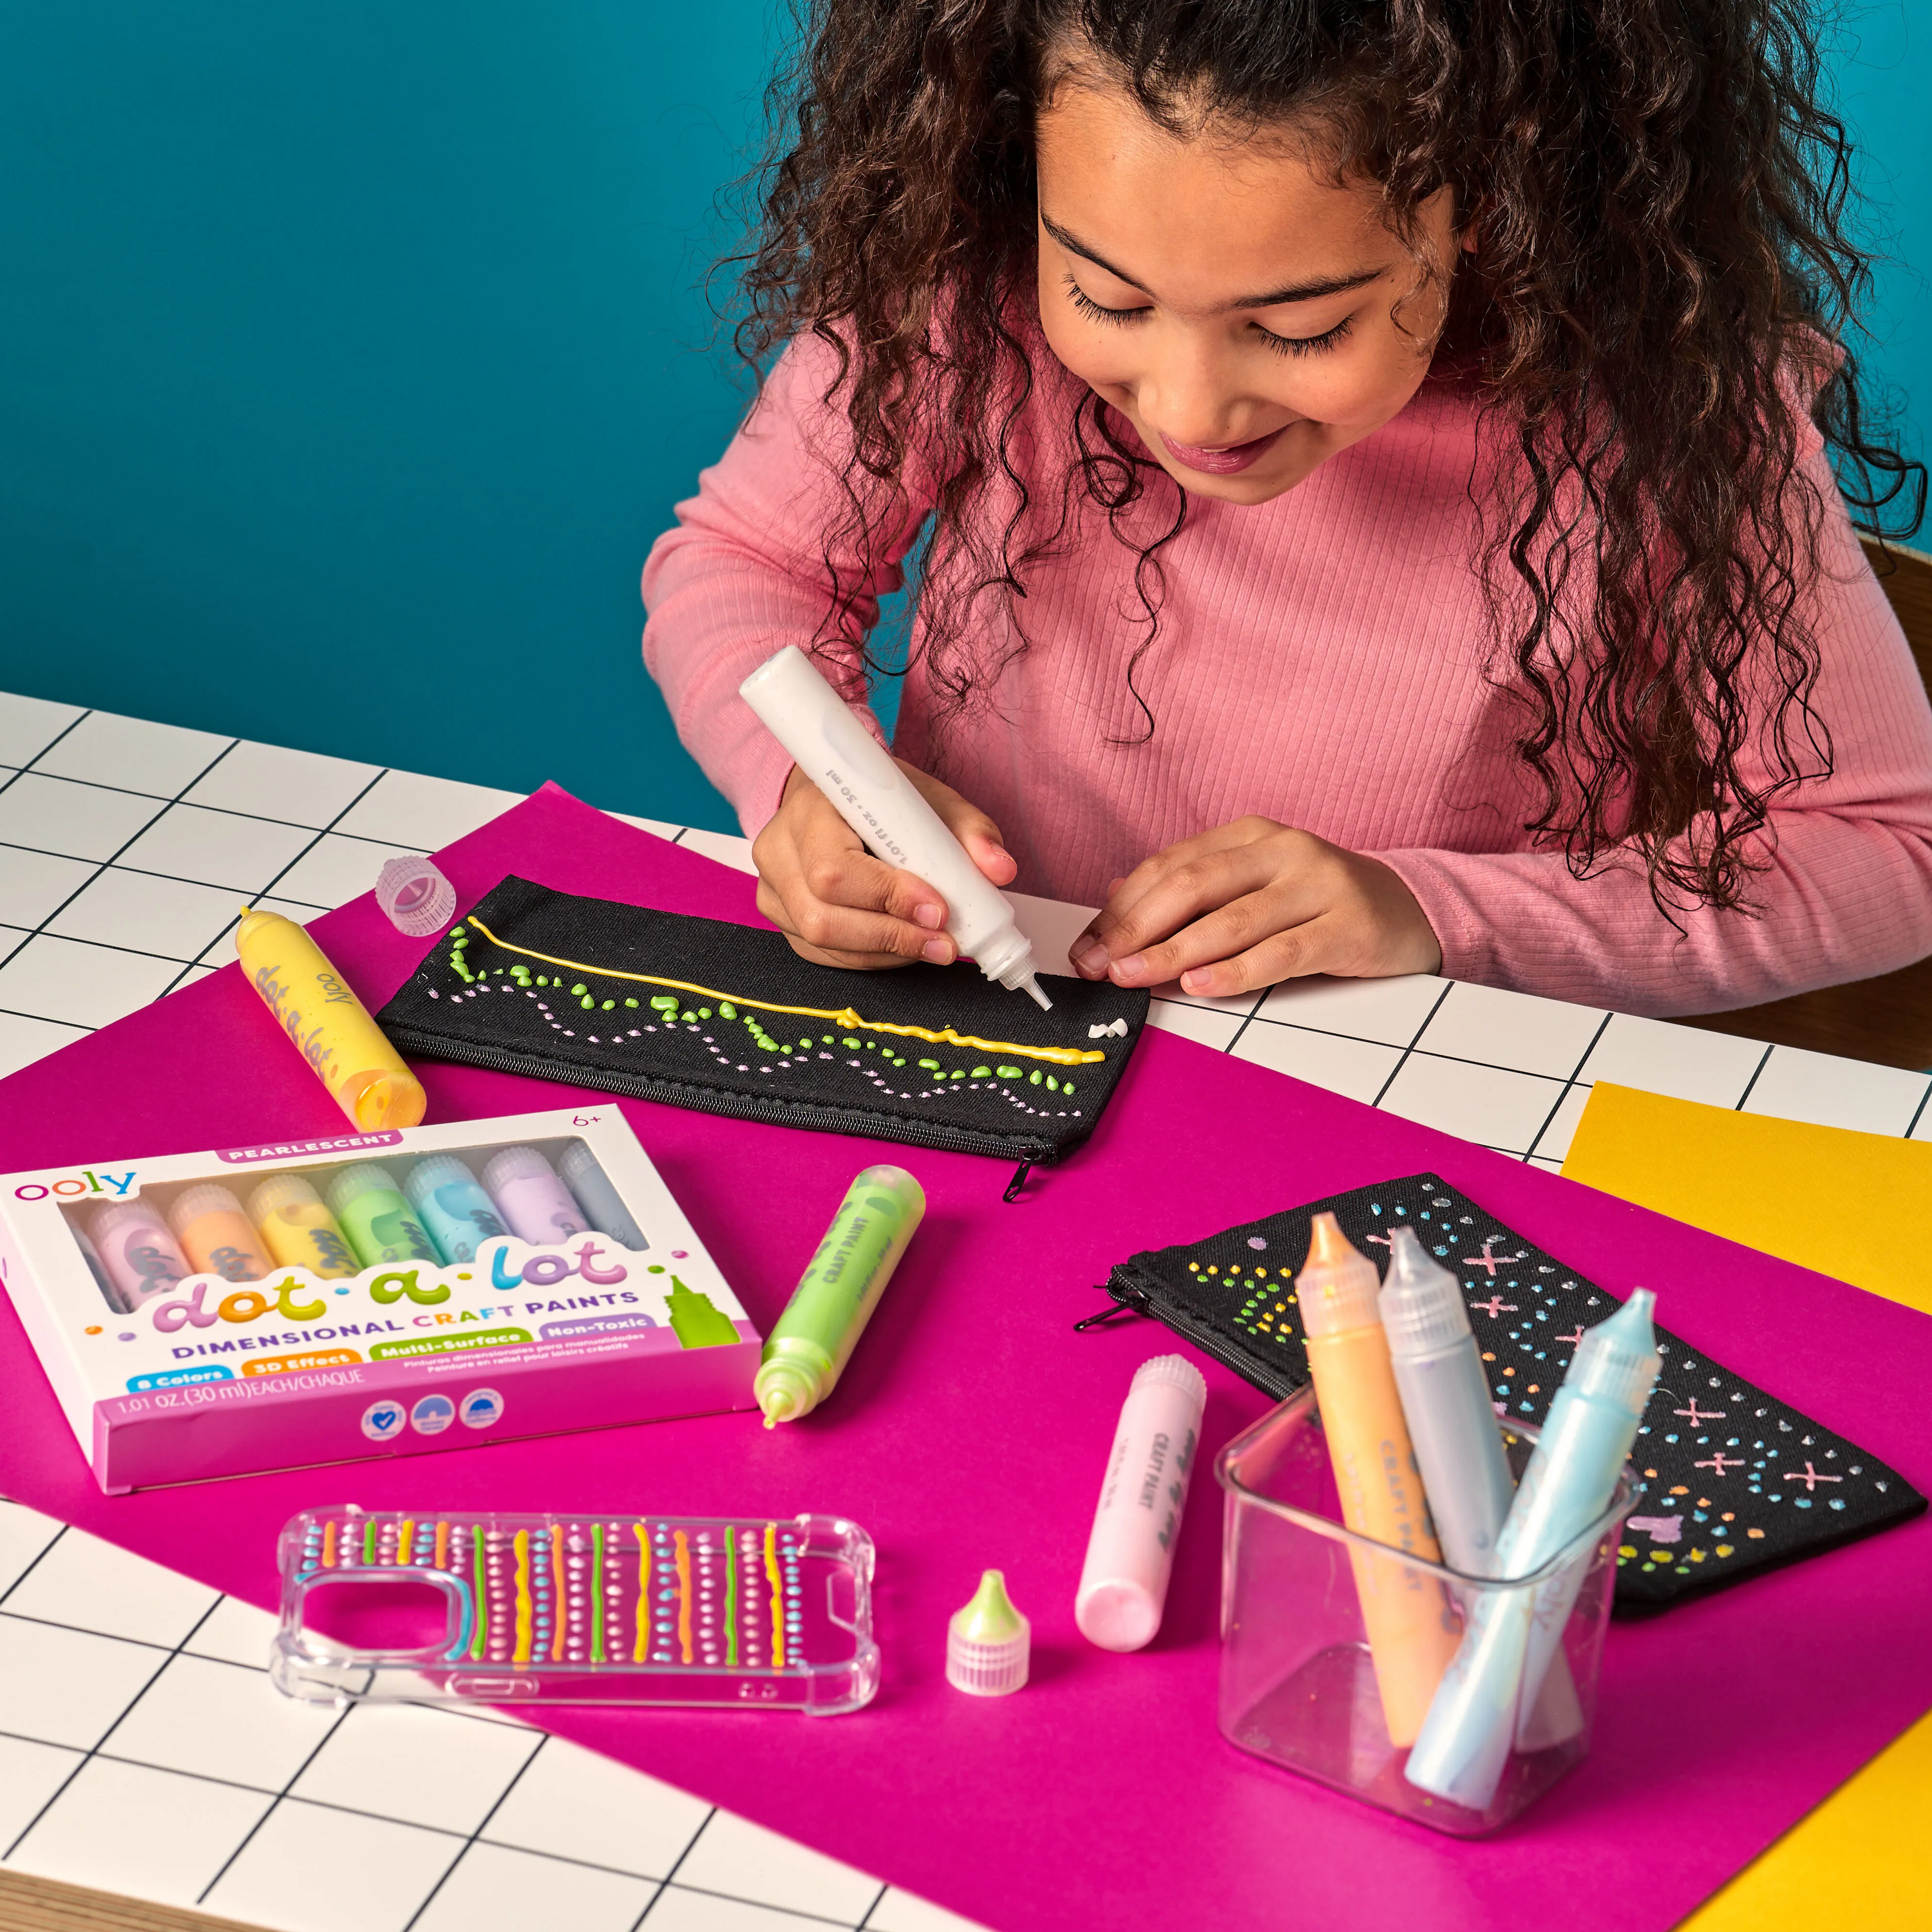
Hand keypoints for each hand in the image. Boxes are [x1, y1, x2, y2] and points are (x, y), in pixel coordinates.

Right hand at [752, 761, 1018, 969]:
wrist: (837, 796)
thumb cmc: (882, 797)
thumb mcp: (930, 799)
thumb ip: (969, 830)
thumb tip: (1000, 870)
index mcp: (810, 808)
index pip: (835, 869)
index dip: (887, 897)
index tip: (938, 908)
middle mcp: (779, 850)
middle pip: (823, 917)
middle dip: (892, 936)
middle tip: (945, 941)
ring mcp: (774, 889)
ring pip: (821, 942)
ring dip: (886, 953)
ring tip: (933, 945)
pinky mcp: (781, 917)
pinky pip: (822, 954)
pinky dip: (870, 958)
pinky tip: (903, 946)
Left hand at [1068, 817, 1441, 995]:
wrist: (1412, 910)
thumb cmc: (1320, 904)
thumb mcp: (1256, 887)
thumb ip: (1195, 895)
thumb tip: (1116, 908)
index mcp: (1250, 836)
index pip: (1170, 867)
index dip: (1121, 908)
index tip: (1087, 947)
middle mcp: (1282, 851)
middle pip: (1193, 885)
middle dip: (1136, 928)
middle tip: (1099, 965)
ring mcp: (1319, 885)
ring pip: (1232, 919)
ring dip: (1174, 952)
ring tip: (1132, 977)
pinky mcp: (1348, 926)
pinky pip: (1282, 951)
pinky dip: (1237, 970)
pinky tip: (1201, 986)